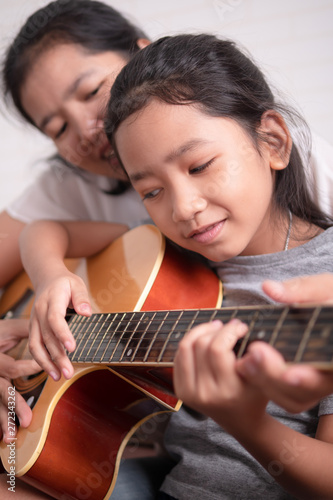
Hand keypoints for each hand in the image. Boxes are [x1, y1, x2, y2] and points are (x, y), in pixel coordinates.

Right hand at [0, 319, 40, 441]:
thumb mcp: (7, 329)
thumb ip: (26, 330)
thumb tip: (50, 329)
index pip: (14, 368)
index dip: (31, 371)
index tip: (50, 374)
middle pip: (3, 390)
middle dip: (16, 405)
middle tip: (29, 420)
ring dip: (4, 420)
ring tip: (13, 436)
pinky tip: (4, 436)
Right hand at [29, 271, 91, 380]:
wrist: (47, 278)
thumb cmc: (64, 282)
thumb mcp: (77, 284)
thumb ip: (82, 298)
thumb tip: (87, 312)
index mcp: (51, 300)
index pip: (55, 319)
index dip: (62, 334)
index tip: (72, 347)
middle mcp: (39, 312)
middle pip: (46, 337)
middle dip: (57, 357)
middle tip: (68, 372)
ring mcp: (34, 321)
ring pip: (36, 345)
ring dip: (46, 363)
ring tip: (59, 376)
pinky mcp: (33, 328)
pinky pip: (34, 346)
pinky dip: (41, 359)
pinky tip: (51, 370)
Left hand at [173, 319, 267, 430]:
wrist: (241, 420)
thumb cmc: (254, 396)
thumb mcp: (262, 378)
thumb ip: (255, 355)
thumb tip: (237, 326)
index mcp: (227, 391)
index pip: (218, 349)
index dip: (229, 331)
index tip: (240, 326)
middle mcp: (205, 393)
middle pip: (201, 345)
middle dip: (217, 329)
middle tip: (229, 326)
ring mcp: (189, 392)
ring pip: (186, 347)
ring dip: (201, 331)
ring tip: (215, 327)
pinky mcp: (181, 390)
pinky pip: (179, 356)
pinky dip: (190, 342)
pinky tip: (204, 338)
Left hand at [236, 273, 332, 411]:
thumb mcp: (325, 289)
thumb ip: (301, 290)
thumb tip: (269, 288)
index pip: (327, 373)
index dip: (308, 378)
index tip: (289, 373)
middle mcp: (330, 374)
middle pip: (306, 392)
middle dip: (277, 376)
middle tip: (255, 353)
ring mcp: (316, 382)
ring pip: (293, 399)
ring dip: (266, 383)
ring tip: (246, 359)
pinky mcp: (299, 384)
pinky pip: (283, 395)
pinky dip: (263, 384)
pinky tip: (245, 364)